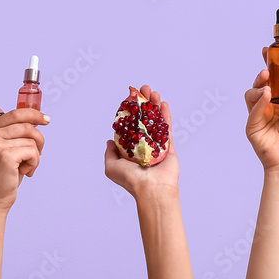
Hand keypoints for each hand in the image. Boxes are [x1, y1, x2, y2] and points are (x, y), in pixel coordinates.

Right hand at [0, 109, 48, 211]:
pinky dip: (34, 163)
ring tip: (26, 166)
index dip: (33, 114)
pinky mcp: (5, 156)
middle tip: (38, 152)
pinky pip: (33, 152)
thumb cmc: (3, 174)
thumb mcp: (6, 148)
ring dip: (35, 155)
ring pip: (31, 139)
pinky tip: (24, 171)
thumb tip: (36, 119)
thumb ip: (15, 133)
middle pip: (27, 126)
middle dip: (39, 140)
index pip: (15, 113)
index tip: (46, 119)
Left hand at [104, 85, 179, 199]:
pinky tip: (164, 103)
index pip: (130, 124)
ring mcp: (157, 145)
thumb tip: (109, 141)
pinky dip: (166, 115)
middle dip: (143, 103)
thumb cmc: (131, 180)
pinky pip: (167, 128)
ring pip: (156, 120)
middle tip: (143, 89)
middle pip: (144, 119)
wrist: (151, 189)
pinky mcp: (169, 147)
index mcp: (131, 149)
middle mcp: (144, 145)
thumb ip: (110, 153)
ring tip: (153, 92)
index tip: (130, 97)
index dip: (130, 110)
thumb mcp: (111, 167)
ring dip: (155, 105)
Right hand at [245, 48, 278, 171]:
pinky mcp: (252, 125)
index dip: (270, 65)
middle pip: (260, 84)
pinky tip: (266, 96)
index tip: (268, 51)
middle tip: (266, 69)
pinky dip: (258, 100)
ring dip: (258, 86)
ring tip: (267, 86)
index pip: (274, 80)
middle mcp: (269, 107)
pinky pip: (252, 108)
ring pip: (251, 93)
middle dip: (262, 74)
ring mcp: (259, 115)